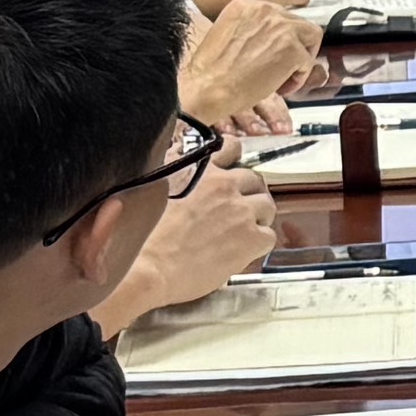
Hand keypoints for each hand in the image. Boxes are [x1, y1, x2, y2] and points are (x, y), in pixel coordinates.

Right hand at [122, 151, 278, 320]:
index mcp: (202, 170)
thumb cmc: (146, 235)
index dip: (235, 162)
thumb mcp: (156, 187)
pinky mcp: (250, 238)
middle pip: (255, 181)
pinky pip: (268, 236)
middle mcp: (225, 185)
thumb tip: (178, 157)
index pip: (232, 148)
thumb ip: (173, 170)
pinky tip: (243, 252)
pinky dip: (259, 244)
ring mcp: (241, 211)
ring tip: (244, 233)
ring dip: (258, 218)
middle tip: (241, 210)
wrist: (150, 267)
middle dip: (250, 194)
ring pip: (266, 207)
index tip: (232, 173)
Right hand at [180, 1, 323, 130]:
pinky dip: (298, 78)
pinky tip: (280, 87)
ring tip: (287, 74)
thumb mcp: (227, 34)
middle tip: (284, 65)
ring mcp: (281, 28)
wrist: (208, 86)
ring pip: (311, 36)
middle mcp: (266, 10)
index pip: (278, 14)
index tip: (273, 51)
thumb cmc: (212, 70)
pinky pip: (307, 62)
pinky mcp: (292, 49)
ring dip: (302, 57)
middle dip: (294, 45)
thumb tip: (272, 40)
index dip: (279, 36)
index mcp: (246, 5)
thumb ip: (251, 30)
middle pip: (297, 22)